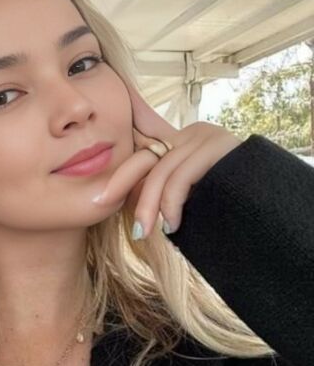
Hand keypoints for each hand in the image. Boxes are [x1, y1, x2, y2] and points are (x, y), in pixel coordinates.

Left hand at [93, 83, 242, 238]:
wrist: (266, 210)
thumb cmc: (223, 209)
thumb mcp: (185, 200)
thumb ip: (161, 194)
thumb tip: (129, 210)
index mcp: (182, 142)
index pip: (143, 151)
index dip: (120, 173)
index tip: (99, 196)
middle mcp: (193, 134)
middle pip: (146, 157)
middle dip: (122, 183)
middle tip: (102, 204)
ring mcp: (207, 137)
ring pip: (162, 171)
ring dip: (149, 205)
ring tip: (145, 231)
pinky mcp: (219, 147)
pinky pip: (182, 176)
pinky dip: (171, 203)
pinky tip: (171, 225)